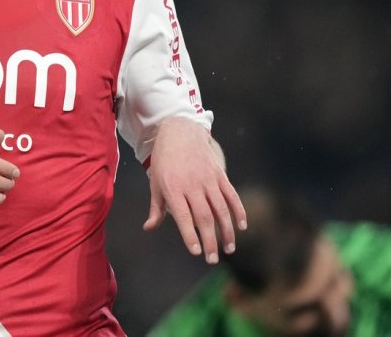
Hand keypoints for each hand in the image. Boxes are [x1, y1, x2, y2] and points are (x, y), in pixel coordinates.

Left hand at [143, 116, 246, 262]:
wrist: (180, 131)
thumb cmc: (164, 161)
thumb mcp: (155, 182)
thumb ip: (156, 208)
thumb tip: (149, 228)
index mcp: (173, 188)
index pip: (183, 217)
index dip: (190, 236)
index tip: (196, 252)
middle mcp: (192, 185)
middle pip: (204, 217)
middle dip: (210, 240)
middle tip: (212, 259)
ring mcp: (208, 179)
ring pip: (221, 209)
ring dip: (227, 231)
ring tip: (228, 249)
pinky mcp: (220, 174)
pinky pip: (232, 195)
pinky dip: (238, 211)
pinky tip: (242, 226)